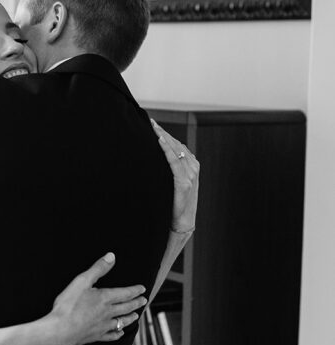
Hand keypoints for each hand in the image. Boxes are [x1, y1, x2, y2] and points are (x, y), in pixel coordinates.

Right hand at [47, 253, 146, 344]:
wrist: (60, 331)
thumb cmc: (68, 306)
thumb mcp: (82, 281)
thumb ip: (97, 269)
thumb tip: (111, 257)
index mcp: (105, 298)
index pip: (125, 293)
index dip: (135, 290)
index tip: (142, 289)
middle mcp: (107, 313)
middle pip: (126, 307)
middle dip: (136, 303)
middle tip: (143, 301)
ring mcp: (103, 326)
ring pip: (121, 321)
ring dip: (130, 318)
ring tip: (136, 315)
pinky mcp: (96, 336)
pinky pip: (111, 335)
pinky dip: (118, 333)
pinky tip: (120, 333)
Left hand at [151, 119, 199, 233]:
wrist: (183, 222)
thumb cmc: (176, 203)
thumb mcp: (176, 183)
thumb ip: (172, 170)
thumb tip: (157, 158)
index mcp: (192, 166)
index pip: (178, 145)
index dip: (166, 134)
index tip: (154, 125)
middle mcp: (193, 168)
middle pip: (176, 144)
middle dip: (163, 132)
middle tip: (150, 121)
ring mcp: (190, 174)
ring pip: (176, 150)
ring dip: (163, 136)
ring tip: (153, 126)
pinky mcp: (184, 182)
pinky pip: (174, 161)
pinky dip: (167, 149)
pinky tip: (159, 140)